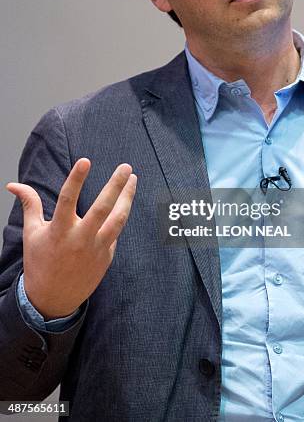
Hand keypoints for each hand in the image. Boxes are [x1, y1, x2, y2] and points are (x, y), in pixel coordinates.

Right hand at [7, 158, 136, 319]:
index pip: (68, 199)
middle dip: (116, 185)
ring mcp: (96, 249)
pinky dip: (119, 217)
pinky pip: (115, 232)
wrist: (53, 299)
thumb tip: (14, 184)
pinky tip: (121, 205)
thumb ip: (29, 204)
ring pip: (118, 219)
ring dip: (128, 198)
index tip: (85, 161)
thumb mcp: (32, 233)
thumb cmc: (40, 262)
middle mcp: (80, 239)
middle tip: (126, 167)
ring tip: (133, 180)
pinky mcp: (107, 256)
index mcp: (59, 231)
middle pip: (102, 208)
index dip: (76, 179)